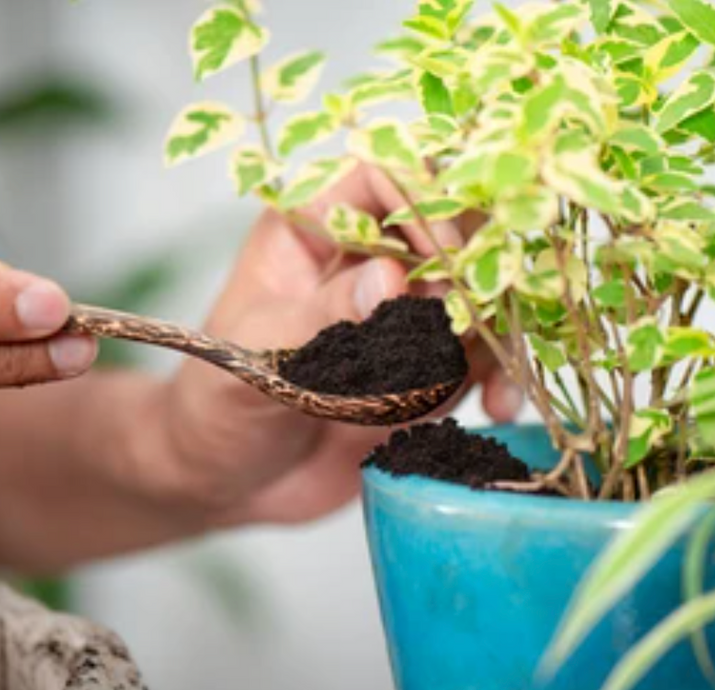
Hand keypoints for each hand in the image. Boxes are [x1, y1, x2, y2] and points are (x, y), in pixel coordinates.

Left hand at [133, 166, 522, 526]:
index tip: (442, 258)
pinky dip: (500, 378)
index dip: (421, 203)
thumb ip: (321, 317)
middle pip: (448, 230)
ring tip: (498, 385)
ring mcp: (401, 316)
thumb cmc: (214, 408)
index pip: (380, 181)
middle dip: (476, 272)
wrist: (227, 483)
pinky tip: (500, 407)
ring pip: (474, 295)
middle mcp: (365, 263)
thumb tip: (394, 279)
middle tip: (477, 323)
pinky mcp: (424, 367)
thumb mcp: (254, 359)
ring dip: (497, 332)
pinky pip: (479, 357)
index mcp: (310, 232)